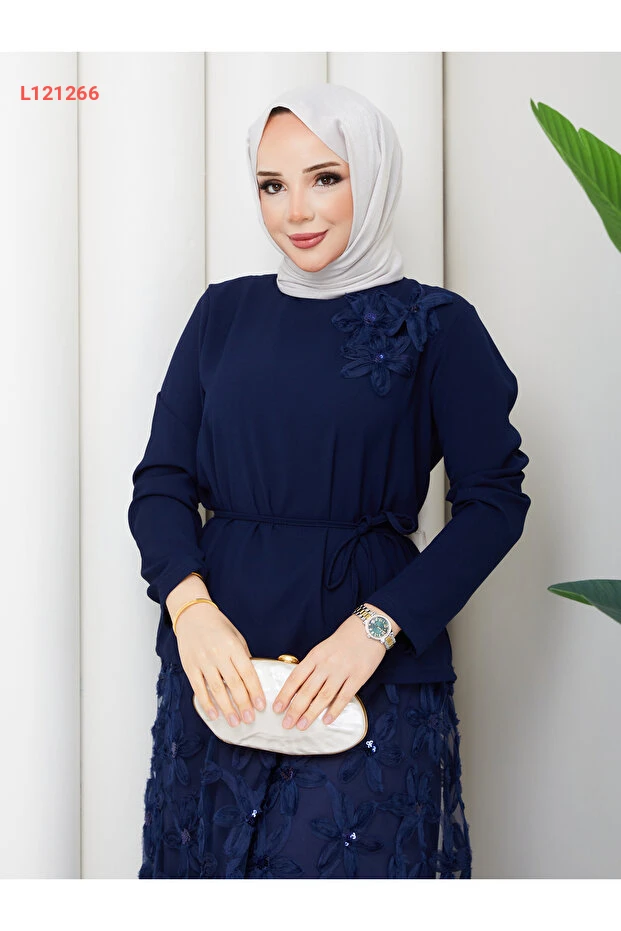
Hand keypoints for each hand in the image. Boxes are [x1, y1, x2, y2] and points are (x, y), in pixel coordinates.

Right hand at [175, 604, 266, 726]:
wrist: (192, 615)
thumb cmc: (217, 626)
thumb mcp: (236, 637)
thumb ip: (243, 657)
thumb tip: (251, 679)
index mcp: (233, 646)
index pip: (247, 672)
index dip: (255, 691)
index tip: (261, 705)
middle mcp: (218, 654)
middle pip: (233, 684)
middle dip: (243, 704)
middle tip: (250, 719)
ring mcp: (203, 661)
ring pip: (216, 689)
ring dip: (226, 708)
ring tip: (235, 721)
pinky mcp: (190, 667)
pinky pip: (199, 688)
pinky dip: (206, 703)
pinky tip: (214, 714)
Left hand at [271, 614, 385, 729]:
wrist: (368, 628)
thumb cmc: (343, 640)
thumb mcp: (322, 649)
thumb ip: (311, 666)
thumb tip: (298, 688)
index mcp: (315, 656)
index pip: (296, 678)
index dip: (285, 694)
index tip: (277, 708)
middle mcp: (327, 664)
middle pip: (307, 690)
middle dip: (295, 709)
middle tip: (286, 724)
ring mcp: (342, 671)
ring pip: (323, 696)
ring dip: (311, 713)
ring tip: (302, 726)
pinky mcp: (358, 677)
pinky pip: (344, 697)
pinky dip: (335, 710)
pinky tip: (327, 720)